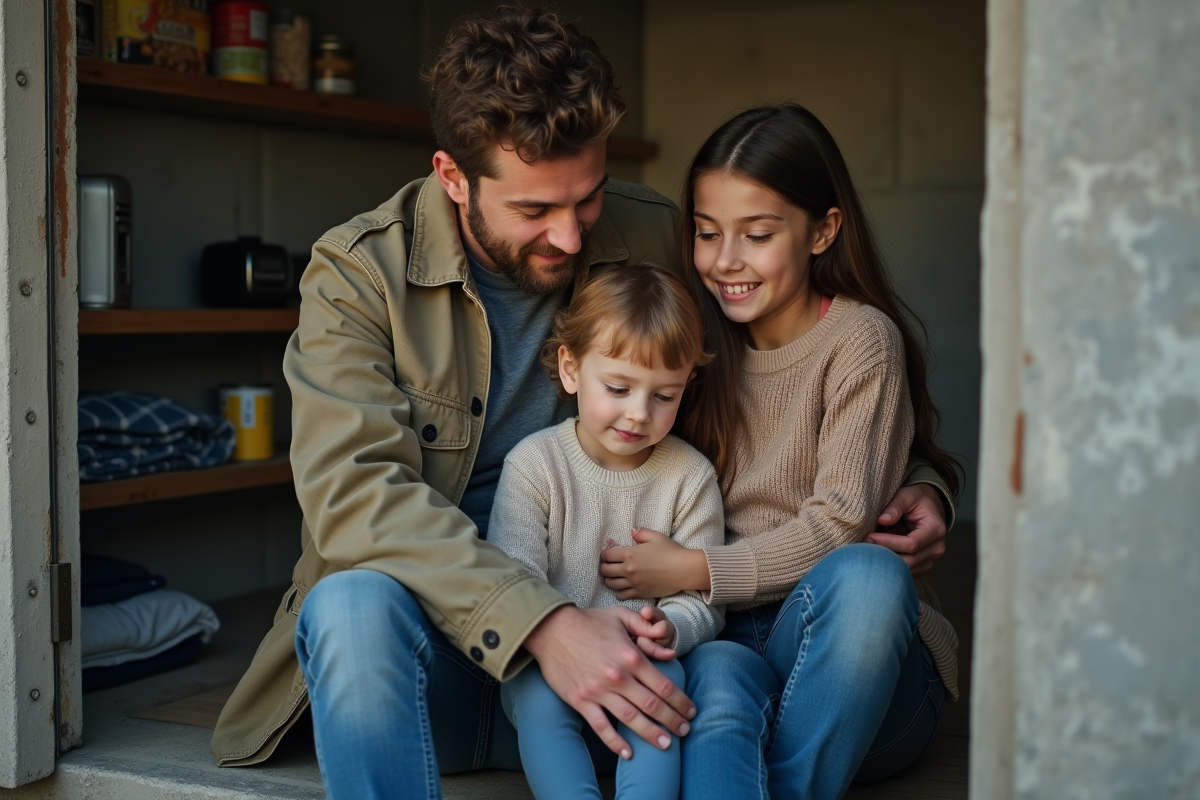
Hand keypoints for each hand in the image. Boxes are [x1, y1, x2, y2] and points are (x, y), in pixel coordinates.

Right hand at [523, 605, 692, 759]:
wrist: (551, 630)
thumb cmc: (588, 622)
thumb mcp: (621, 617)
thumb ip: (647, 630)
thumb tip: (670, 650)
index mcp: (631, 656)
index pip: (664, 685)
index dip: (681, 701)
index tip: (690, 710)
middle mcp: (617, 676)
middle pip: (652, 706)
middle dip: (672, 721)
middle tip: (685, 731)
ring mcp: (598, 691)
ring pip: (631, 719)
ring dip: (651, 734)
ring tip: (667, 745)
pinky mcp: (581, 701)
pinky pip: (601, 726)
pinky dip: (615, 742)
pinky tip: (628, 752)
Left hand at [600, 528, 710, 599]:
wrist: (684, 570)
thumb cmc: (671, 551)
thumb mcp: (656, 537)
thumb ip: (641, 533)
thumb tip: (631, 531)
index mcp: (630, 553)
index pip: (607, 555)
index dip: (605, 555)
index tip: (608, 555)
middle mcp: (628, 569)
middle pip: (605, 571)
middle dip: (604, 567)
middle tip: (608, 566)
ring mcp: (633, 583)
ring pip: (611, 584)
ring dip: (610, 580)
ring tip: (614, 577)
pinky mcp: (640, 593)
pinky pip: (622, 595)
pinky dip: (619, 591)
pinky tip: (623, 587)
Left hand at [864, 483, 947, 576]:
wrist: (928, 507)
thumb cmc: (916, 500)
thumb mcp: (906, 495)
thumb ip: (895, 506)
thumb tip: (883, 520)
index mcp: (936, 529)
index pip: (911, 544)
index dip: (888, 542)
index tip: (869, 536)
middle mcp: (937, 548)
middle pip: (909, 561)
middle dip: (884, 555)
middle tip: (863, 547)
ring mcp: (931, 560)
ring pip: (906, 570)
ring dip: (885, 563)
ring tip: (868, 553)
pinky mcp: (922, 566)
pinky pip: (904, 573)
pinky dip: (889, 568)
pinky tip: (876, 558)